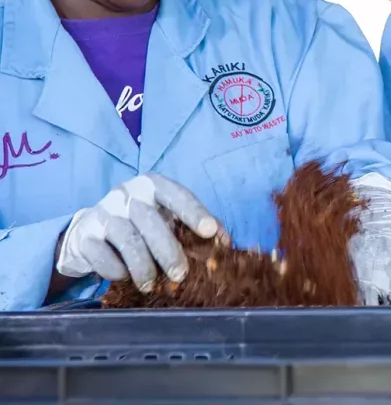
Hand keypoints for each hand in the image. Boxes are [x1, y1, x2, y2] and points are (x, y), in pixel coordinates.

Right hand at [56, 173, 222, 292]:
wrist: (89, 230)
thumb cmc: (139, 223)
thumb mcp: (165, 217)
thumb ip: (193, 226)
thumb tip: (224, 244)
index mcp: (152, 185)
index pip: (176, 194)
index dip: (194, 212)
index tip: (210, 232)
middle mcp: (126, 194)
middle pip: (151, 221)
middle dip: (168, 251)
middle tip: (181, 275)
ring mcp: (103, 212)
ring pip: (127, 240)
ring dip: (143, 267)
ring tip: (151, 286)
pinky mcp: (84, 235)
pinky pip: (102, 255)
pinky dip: (116, 270)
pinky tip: (124, 277)